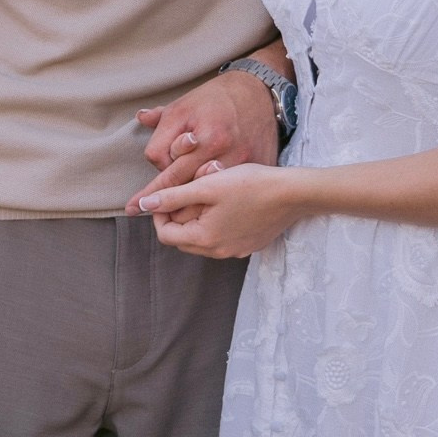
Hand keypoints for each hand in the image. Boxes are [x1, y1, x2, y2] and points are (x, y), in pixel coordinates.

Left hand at [130, 68, 278, 205]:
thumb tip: (140, 118)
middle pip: (189, 187)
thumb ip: (161, 121)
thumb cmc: (216, 99)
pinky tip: (209, 204)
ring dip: (193, 201)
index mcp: (205, 138)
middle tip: (149, 212)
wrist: (259, 92)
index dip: (152, 190)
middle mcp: (226, 152)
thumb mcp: (183, 106)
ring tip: (177, 211)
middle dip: (169, 199)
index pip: (170, 172)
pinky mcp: (259, 168)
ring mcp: (245, 163)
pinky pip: (234, 190)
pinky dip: (219, 197)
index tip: (134, 206)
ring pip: (211, 193)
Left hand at [135, 160, 301, 258]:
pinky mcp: (250, 245)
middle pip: (183, 239)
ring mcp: (236, 251)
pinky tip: (228, 203)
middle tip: (187, 192)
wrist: (294, 193)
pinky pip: (223, 238)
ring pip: (203, 238)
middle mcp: (219, 252)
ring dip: (198, 219)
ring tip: (208, 194)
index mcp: (204, 239)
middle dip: (178, 217)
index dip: (159, 214)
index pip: (166, 234)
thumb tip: (143, 205)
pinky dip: (217, 223)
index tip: (166, 194)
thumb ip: (172, 196)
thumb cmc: (250, 185)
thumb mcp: (206, 186)